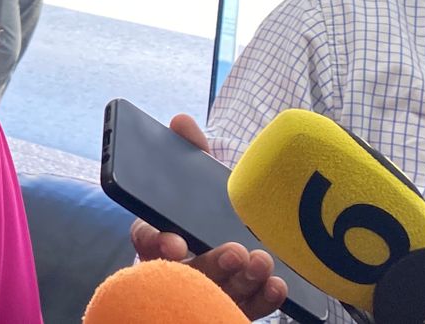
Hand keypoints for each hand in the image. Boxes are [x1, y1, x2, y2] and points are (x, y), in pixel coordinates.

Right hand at [126, 115, 287, 321]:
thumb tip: (181, 120)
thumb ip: (191, 150)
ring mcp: (206, 293)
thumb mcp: (205, 177)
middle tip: (234, 249)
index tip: (173, 242)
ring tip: (262, 260)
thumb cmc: (215, 207)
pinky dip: (262, 299)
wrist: (250, 232)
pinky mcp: (231, 309)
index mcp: (163, 235)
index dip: (156, 242)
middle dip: (211, 262)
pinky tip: (277, 284)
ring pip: (217, 293)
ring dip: (240, 278)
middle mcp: (180, 269)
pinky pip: (243, 311)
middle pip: (187, 273)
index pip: (147, 241)